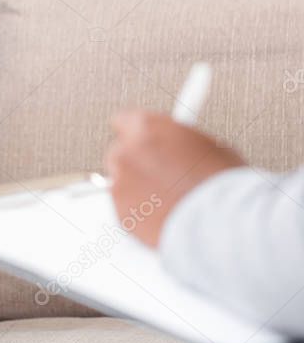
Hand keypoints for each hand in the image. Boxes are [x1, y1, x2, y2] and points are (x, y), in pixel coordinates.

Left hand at [106, 110, 244, 246]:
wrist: (221, 222)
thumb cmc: (222, 184)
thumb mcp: (207, 144)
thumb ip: (176, 141)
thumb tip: (174, 143)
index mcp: (145, 128)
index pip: (124, 120)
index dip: (138, 133)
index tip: (145, 140)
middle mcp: (125, 153)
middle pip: (120, 153)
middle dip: (138, 162)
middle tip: (163, 173)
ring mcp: (119, 184)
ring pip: (121, 181)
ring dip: (137, 187)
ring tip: (169, 198)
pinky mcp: (120, 213)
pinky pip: (124, 207)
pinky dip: (139, 210)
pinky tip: (164, 213)